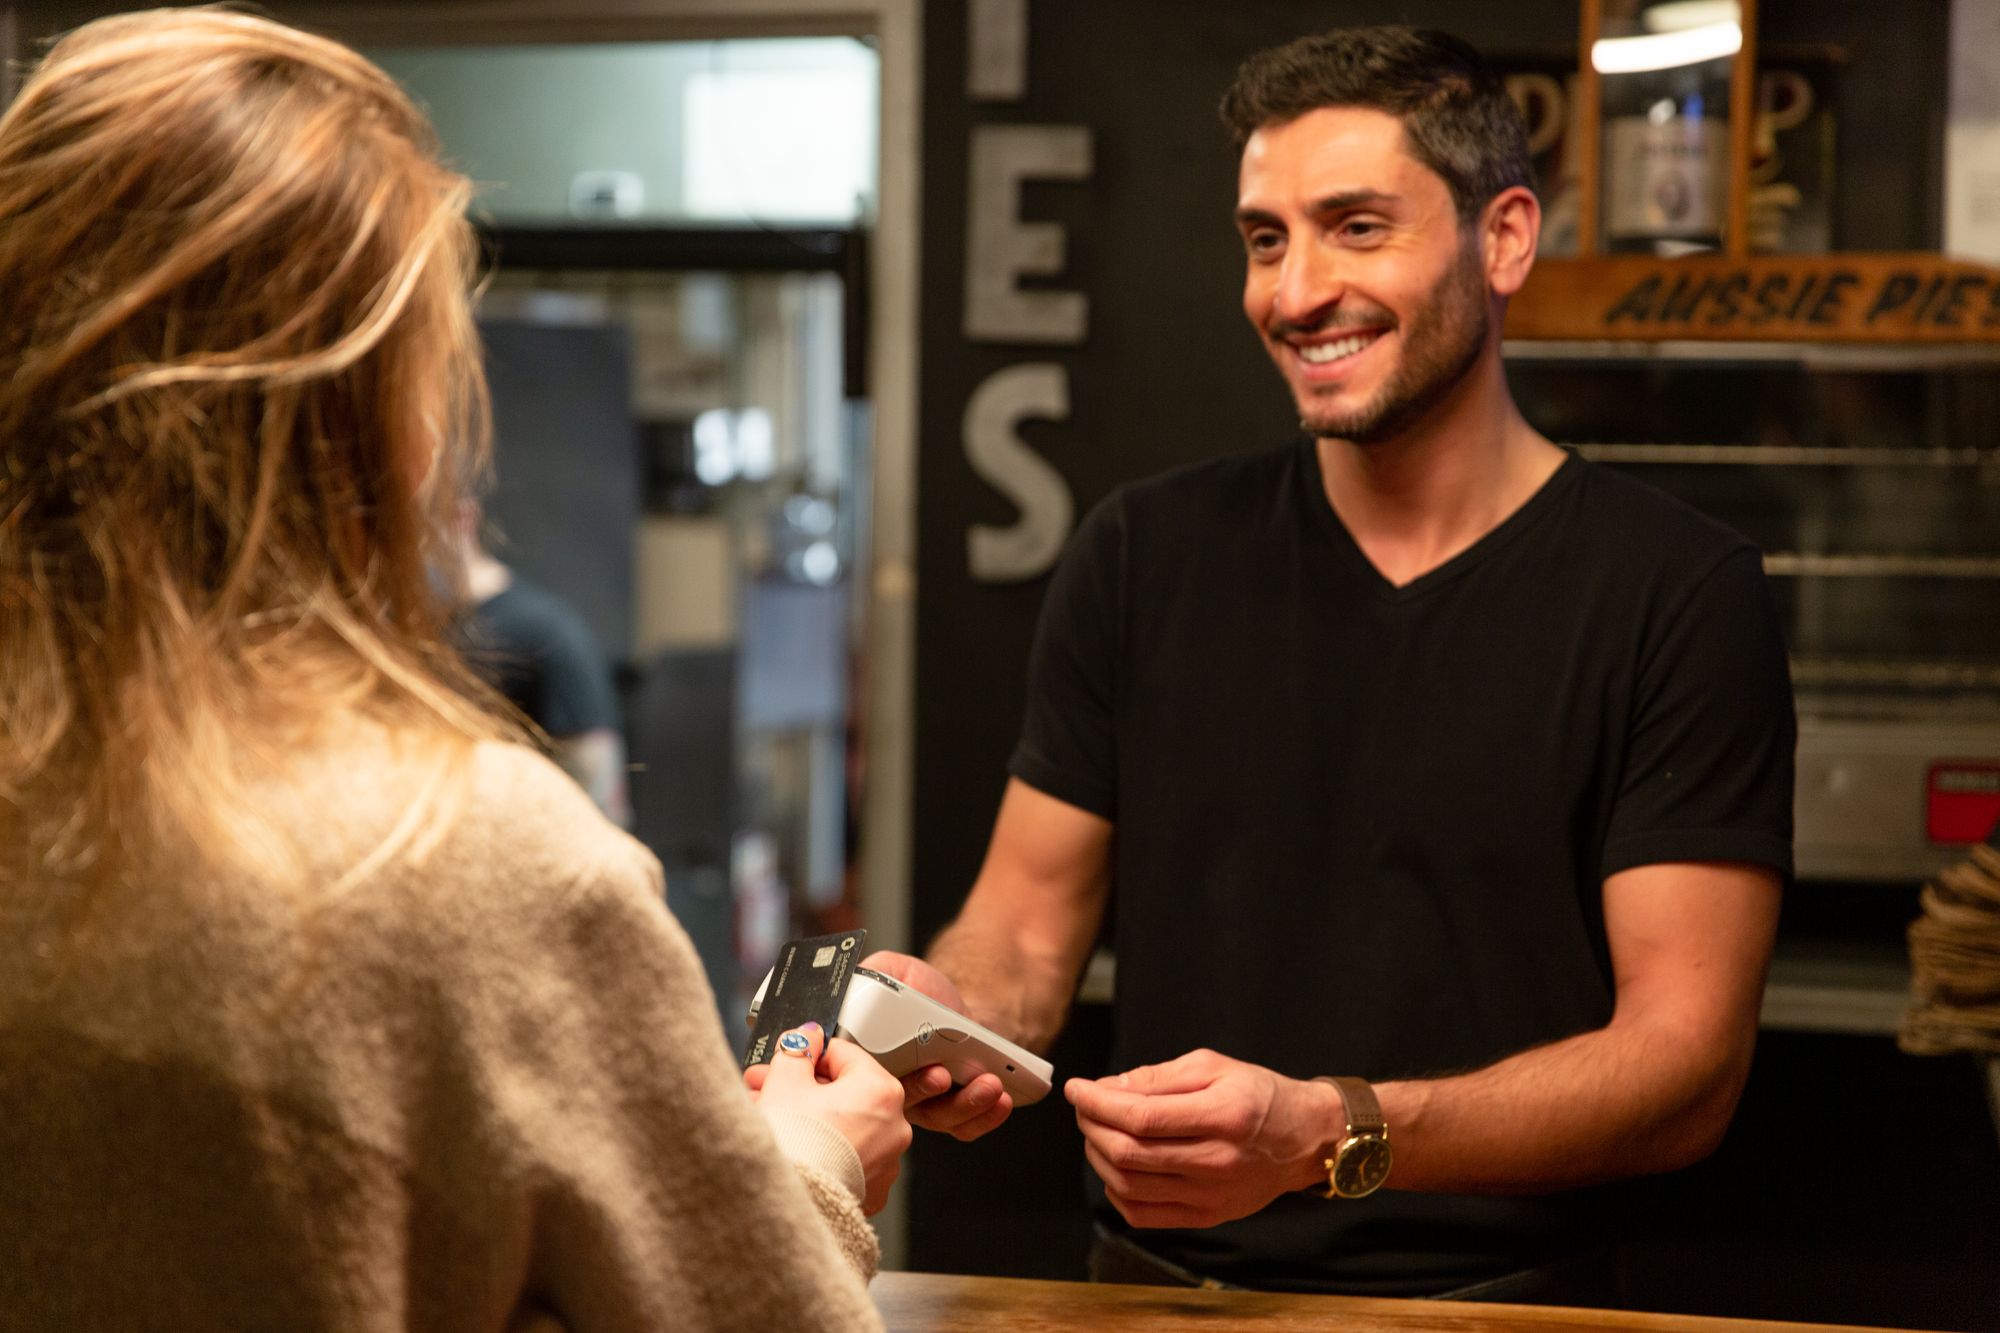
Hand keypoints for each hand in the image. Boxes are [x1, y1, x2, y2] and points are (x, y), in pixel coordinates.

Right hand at [750, 1022, 912, 1214]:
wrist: (787, 1204)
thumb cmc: (794, 1144)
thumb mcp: (786, 1079)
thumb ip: (798, 1049)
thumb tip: (807, 1036)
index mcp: (881, 1090)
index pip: (844, 1054)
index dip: (808, 1053)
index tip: (789, 1057)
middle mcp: (894, 1125)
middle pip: (841, 1092)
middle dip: (800, 1087)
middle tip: (766, 1086)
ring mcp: (886, 1160)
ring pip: (841, 1124)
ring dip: (807, 1116)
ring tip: (768, 1117)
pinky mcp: (871, 1189)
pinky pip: (844, 1155)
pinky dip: (821, 1147)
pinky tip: (789, 1145)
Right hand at [860, 950, 1014, 1140]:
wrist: (959, 1010)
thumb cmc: (923, 993)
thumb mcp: (895, 970)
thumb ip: (874, 971)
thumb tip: (856, 978)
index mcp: (869, 1058)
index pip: (860, 1074)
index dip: (872, 1076)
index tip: (892, 1066)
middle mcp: (890, 1087)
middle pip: (900, 1101)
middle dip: (923, 1089)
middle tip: (941, 1075)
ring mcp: (922, 1106)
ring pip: (938, 1117)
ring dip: (964, 1104)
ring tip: (988, 1084)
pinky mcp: (951, 1115)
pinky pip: (965, 1127)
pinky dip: (985, 1118)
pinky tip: (1001, 1100)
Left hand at [1064, 1048, 1339, 1228]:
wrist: (1306, 1139)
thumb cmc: (1260, 1096)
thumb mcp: (1214, 1066)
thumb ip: (1159, 1077)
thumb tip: (1109, 1089)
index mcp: (1222, 1116)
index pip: (1141, 1117)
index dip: (1098, 1103)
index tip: (1077, 1088)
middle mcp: (1217, 1161)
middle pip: (1129, 1154)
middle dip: (1092, 1127)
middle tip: (1084, 1108)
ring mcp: (1212, 1196)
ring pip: (1130, 1186)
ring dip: (1099, 1157)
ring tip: (1097, 1133)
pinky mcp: (1207, 1217)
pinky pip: (1143, 1215)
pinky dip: (1117, 1192)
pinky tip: (1117, 1167)